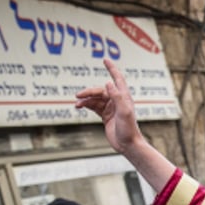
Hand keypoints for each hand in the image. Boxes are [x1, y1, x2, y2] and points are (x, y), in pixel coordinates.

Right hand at [74, 59, 177, 192]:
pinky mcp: (106, 115)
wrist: (128, 145)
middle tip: (78, 95)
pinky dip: (86, 105)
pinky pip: (94, 106)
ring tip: (76, 104)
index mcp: (124, 97)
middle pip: (101, 90)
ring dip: (86, 100)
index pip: (118, 79)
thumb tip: (108, 82)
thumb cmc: (128, 129)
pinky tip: (79, 106)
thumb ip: (117, 97)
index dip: (112, 68)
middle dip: (89, 92)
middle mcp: (117, 100)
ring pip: (95, 99)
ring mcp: (111, 108)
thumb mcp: (124, 112)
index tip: (105, 59)